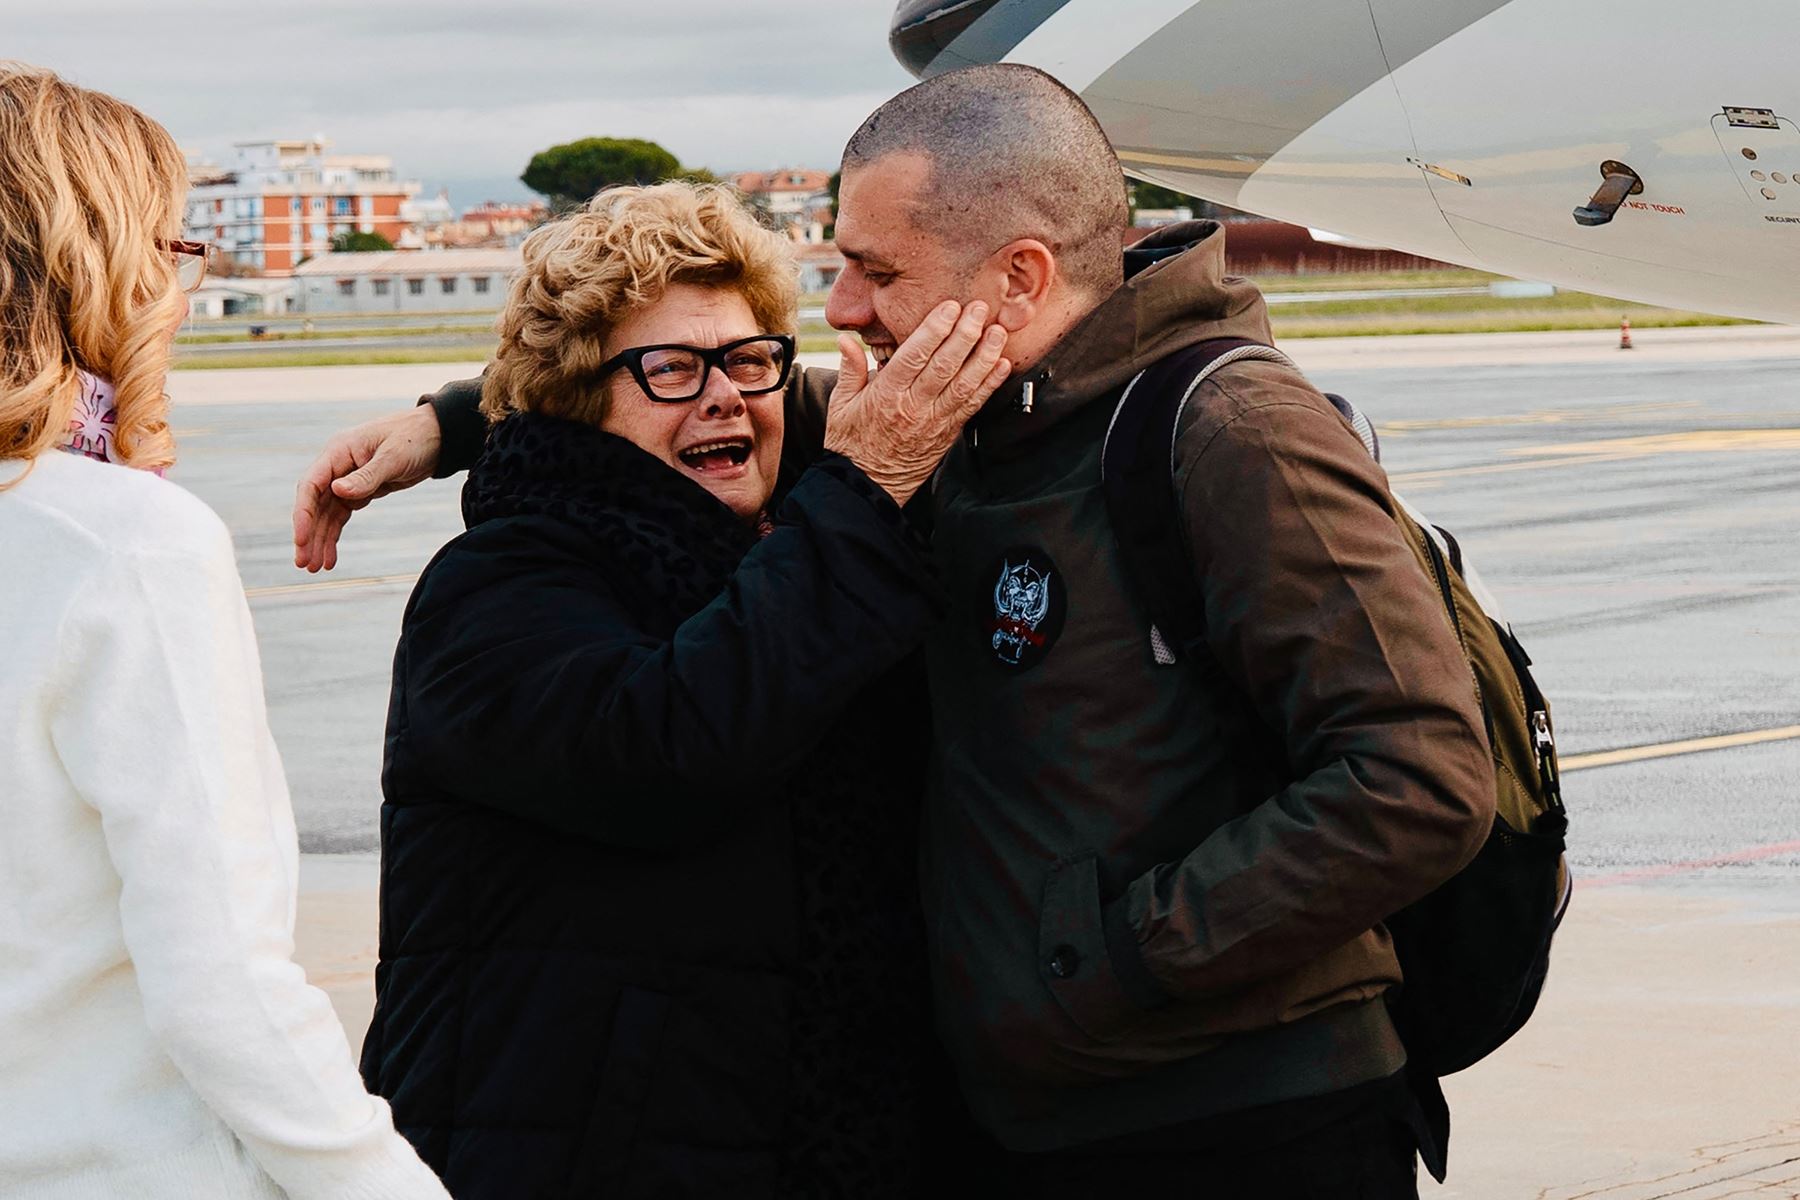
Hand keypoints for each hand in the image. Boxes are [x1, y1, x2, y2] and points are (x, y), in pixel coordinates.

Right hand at [291, 404, 441, 571]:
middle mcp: (337, 466)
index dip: (303, 514)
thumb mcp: (393, 457)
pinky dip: (334, 536)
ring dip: (320, 540)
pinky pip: (341, 516)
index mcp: (338, 451)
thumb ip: (366, 476)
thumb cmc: (414, 439)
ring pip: (326, 515)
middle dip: (308, 534)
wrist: (437, 435)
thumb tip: (337, 491)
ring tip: (315, 568)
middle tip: (304, 564)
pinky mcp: (361, 491)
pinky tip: (331, 557)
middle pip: (314, 504)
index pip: (311, 486)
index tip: (300, 540)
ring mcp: (347, 479)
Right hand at [823, 301, 1009, 506]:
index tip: (949, 306)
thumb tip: (846, 339)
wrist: (867, 487)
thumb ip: (850, 369)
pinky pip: (972, 406)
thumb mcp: (840, 405)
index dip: (934, 329)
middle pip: (945, 365)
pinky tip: (1002, 365)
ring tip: (998, 332)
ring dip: (985, 356)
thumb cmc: (851, 444)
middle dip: (965, 334)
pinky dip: (989, 385)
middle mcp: (913, 407)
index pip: (914, 356)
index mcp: (886, 394)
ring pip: (965, 385)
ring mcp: (934, 422)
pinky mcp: (948, 434)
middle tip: (980, 309)